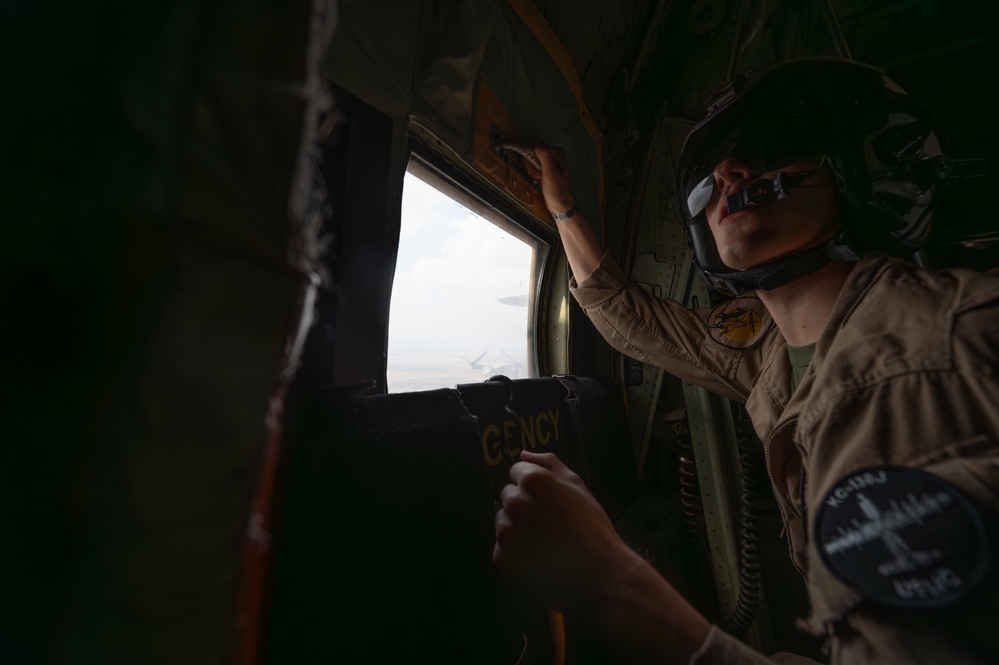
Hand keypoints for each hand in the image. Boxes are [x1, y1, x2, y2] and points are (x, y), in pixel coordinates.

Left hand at [493, 450, 630, 608]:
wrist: (599, 574)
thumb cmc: (592, 527)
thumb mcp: (577, 486)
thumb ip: (549, 463)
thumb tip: (524, 454)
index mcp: (533, 481)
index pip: (516, 472)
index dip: (533, 485)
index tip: (548, 500)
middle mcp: (515, 503)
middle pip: (508, 496)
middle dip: (523, 505)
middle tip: (548, 522)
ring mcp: (507, 532)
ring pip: (503, 521)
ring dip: (516, 528)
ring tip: (543, 541)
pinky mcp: (503, 559)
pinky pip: (502, 548)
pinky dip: (515, 553)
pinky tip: (536, 557)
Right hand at [523, 139, 576, 215]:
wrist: (560, 205)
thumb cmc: (557, 190)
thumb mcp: (550, 172)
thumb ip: (544, 156)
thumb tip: (536, 141)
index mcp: (557, 153)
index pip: (538, 145)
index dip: (531, 155)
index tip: (531, 165)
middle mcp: (554, 155)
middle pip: (535, 153)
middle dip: (531, 164)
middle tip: (535, 173)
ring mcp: (550, 163)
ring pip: (533, 161)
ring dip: (532, 170)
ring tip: (537, 178)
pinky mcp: (546, 170)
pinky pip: (535, 168)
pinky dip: (534, 174)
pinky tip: (537, 180)